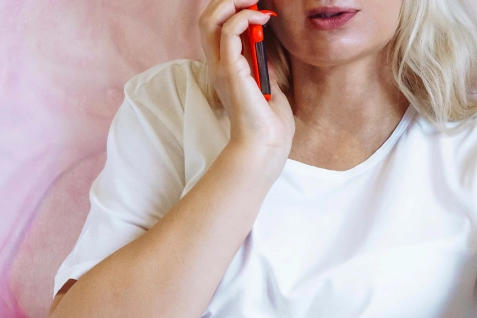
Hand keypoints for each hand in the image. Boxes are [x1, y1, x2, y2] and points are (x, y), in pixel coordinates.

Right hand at [199, 0, 294, 155]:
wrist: (266, 145)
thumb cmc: (269, 123)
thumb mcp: (267, 86)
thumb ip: (261, 66)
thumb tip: (264, 47)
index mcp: (224, 67)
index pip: (215, 27)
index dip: (230, 9)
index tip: (256, 6)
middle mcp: (217, 64)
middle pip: (207, 18)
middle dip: (227, 0)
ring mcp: (221, 67)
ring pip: (210, 19)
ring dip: (232, 2)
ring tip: (254, 0)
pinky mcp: (231, 70)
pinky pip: (229, 32)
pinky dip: (244, 18)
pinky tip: (261, 18)